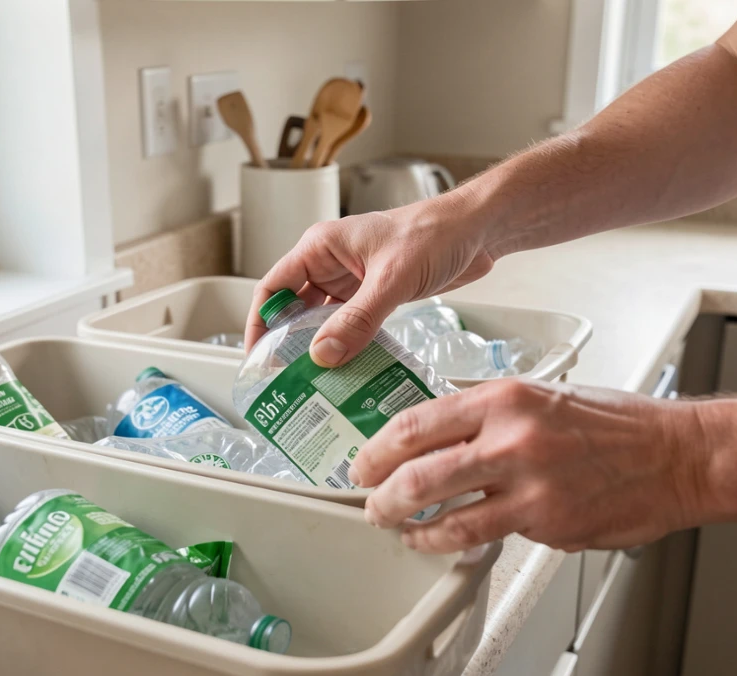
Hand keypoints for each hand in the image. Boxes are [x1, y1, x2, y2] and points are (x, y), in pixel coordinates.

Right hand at [244, 192, 494, 365]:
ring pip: (322, 321)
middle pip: (294, 309)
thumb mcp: (392, 279)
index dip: (260, 323)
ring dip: (320, 349)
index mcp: (320, 248)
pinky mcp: (374, 296)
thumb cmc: (435, 234)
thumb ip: (358, 319)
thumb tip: (322, 356)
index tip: (257, 358)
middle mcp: (330, 264)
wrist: (479, 230)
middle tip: (285, 382)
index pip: (273, 287)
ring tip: (314, 385)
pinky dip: (347, 347)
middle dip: (287, 344)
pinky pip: (350, 327)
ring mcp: (352, 282)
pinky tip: (347, 372)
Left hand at [351, 379, 711, 553]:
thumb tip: (437, 434)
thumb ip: (488, 413)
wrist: (678, 456)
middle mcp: (511, 438)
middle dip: (380, 496)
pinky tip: (442, 541)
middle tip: (370, 503)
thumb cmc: (617, 425)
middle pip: (416, 473)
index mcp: (505, 398)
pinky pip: (483, 538)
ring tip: (398, 529)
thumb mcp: (543, 396)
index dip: (378, 449)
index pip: (416, 422)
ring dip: (408, 528)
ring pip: (441, 515)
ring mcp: (528, 486)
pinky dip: (452, 543)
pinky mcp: (546, 525)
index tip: (364, 463)